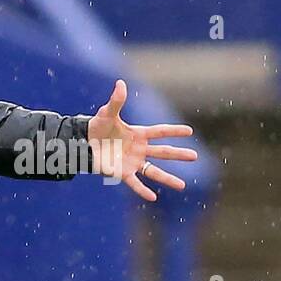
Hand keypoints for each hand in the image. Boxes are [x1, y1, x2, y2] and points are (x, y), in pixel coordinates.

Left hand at [87, 79, 197, 200]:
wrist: (85, 142)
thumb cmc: (98, 126)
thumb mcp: (107, 113)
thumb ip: (116, 101)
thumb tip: (120, 83)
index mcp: (138, 134)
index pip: (160, 132)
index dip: (173, 131)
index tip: (189, 131)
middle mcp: (139, 149)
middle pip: (163, 152)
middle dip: (178, 154)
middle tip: (195, 156)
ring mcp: (133, 162)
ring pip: (154, 171)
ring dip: (168, 178)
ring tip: (182, 186)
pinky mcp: (122, 173)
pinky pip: (135, 183)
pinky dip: (143, 190)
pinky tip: (153, 197)